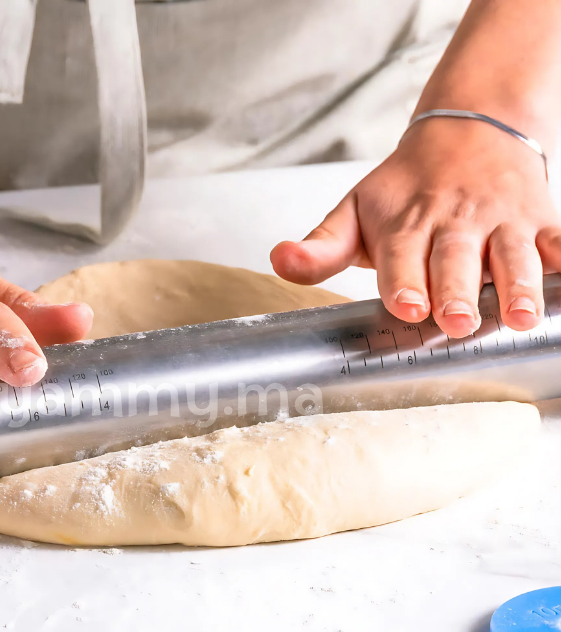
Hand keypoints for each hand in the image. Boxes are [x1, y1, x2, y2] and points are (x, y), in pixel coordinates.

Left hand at [270, 118, 559, 337]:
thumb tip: (280, 262)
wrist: (467, 130)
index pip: (400, 255)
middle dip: (455, 289)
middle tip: (456, 321)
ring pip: (511, 253)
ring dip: (517, 285)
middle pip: (454, 258)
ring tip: (519, 317)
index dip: (402, 281)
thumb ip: (320, 247)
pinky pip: (558, 239)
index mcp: (404, 223)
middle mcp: (452, 221)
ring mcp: (499, 219)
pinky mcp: (538, 217)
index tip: (405, 304)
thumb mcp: (354, 211)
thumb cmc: (404, 188)